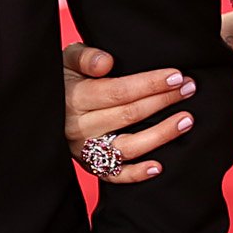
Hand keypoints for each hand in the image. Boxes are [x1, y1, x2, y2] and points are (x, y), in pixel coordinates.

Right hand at [61, 46, 193, 183]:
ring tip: (187, 120)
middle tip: (190, 89)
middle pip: (128, 115)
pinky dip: (137, 174)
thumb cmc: (62, 79)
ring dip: (161, 134)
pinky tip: (160, 166)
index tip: (176, 76)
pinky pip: (115, 175)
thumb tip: (106, 63)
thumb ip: (85, 57)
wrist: (42, 109)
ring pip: (128, 146)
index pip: (118, 92)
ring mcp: (84, 150)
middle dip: (163, 101)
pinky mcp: (90, 166)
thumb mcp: (65, 60)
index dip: (149, 84)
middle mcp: (78, 127)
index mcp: (73, 98)